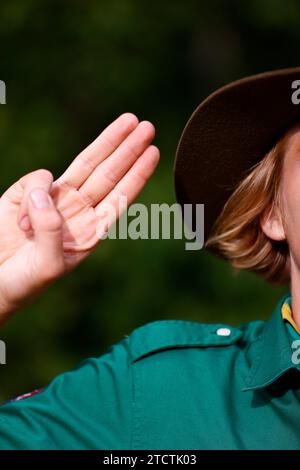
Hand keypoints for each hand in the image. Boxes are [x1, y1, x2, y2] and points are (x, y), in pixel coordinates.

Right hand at [0, 113, 158, 322]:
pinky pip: (38, 179)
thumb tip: (47, 191)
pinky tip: (22, 221)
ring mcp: (53, 201)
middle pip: (109, 174)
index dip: (137, 175)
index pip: (119, 197)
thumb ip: (51, 231)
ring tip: (130, 120)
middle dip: (128, 150)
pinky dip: (35, 192)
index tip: (153, 152)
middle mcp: (77, 212)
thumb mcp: (46, 266)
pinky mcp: (27, 193)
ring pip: (85, 165)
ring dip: (108, 142)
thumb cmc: (22, 283)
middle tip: (148, 127)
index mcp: (90, 231)